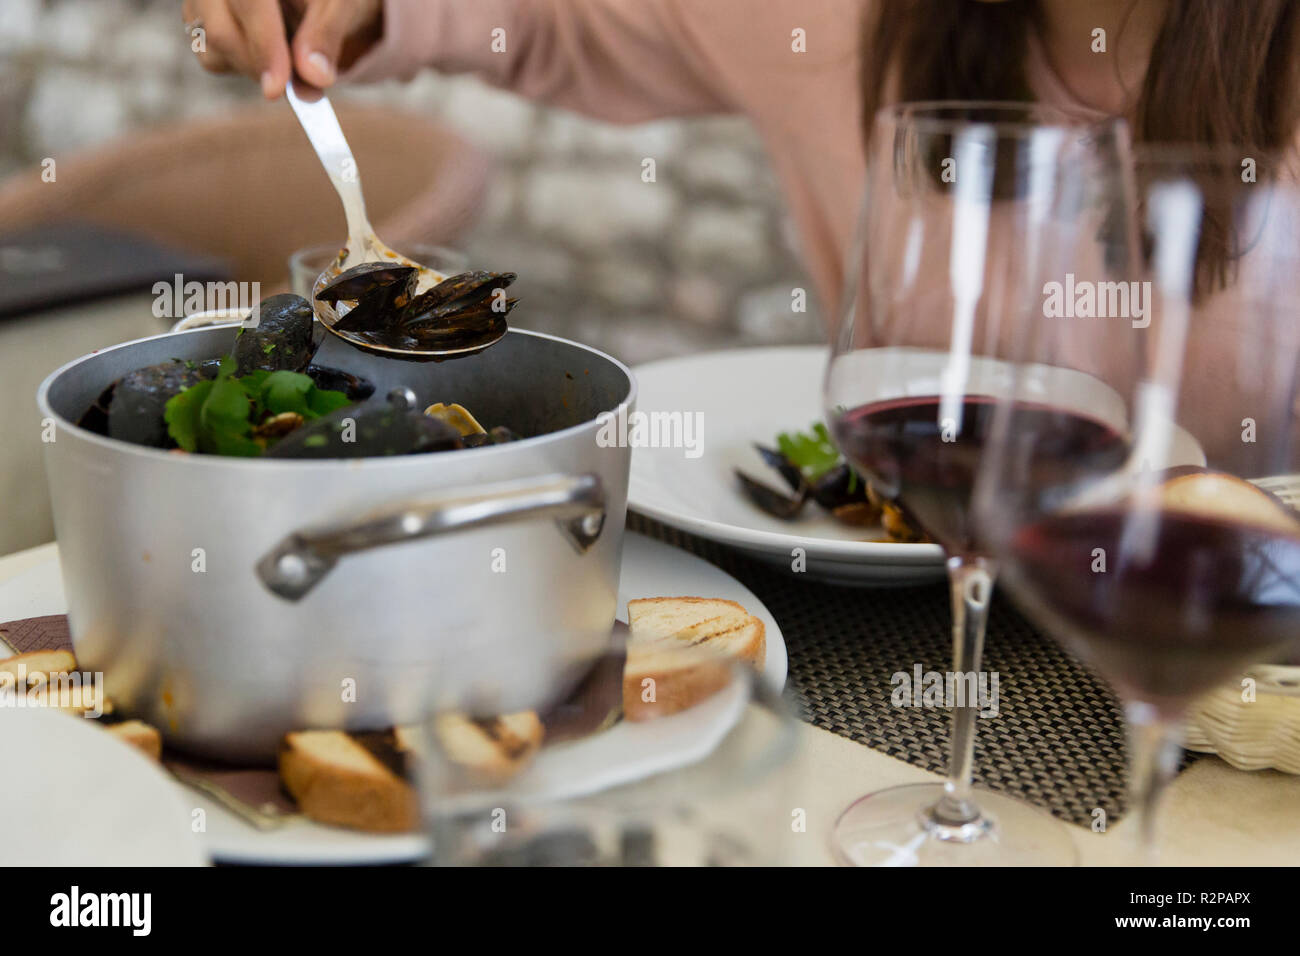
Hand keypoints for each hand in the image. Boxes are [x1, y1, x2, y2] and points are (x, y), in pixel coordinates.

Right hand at [182, 0, 383, 98]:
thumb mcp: (338, 5)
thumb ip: (326, 34)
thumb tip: (314, 76)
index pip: (248, 1)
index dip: (262, 44)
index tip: (277, 87)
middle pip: (221, 30)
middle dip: (262, 67)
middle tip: (301, 85)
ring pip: (214, 49)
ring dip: (257, 69)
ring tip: (291, 53)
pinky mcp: (197, 18)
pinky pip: (212, 59)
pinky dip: (245, 67)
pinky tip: (270, 51)